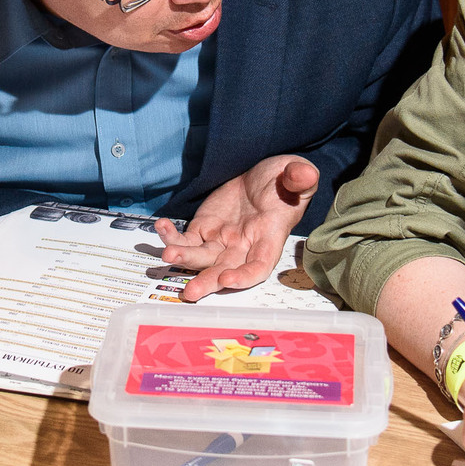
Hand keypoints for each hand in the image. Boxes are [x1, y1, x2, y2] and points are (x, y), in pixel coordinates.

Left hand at [161, 155, 318, 299]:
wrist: (261, 178)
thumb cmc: (283, 180)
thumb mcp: (296, 174)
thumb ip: (300, 178)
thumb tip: (303, 174)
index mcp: (268, 238)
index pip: (259, 265)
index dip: (244, 276)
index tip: (228, 279)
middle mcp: (243, 246)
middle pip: (225, 270)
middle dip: (207, 281)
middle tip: (190, 292)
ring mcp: (221, 241)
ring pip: (201, 258)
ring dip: (184, 258)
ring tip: (168, 253)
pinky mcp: (203, 230)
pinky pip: (185, 239)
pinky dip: (171, 236)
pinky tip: (161, 226)